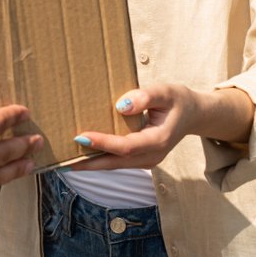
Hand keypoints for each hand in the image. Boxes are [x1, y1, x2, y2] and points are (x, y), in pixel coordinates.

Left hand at [70, 83, 253, 170]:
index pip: (126, 146)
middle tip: (62, 162)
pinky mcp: (142, 159)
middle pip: (116, 162)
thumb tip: (121, 105)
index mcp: (159, 140)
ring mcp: (147, 160)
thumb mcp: (166, 91)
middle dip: (89, 163)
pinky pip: (118, 161)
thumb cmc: (177, 100)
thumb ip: (146, 96)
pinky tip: (82, 157)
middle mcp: (153, 156)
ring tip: (65, 162)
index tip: (81, 136)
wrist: (192, 113)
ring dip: (92, 164)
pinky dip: (100, 160)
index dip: (103, 143)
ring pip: (116, 165)